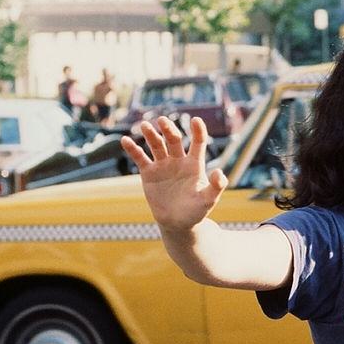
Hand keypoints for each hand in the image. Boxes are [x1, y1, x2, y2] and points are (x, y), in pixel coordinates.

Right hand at [120, 116, 226, 232]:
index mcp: (195, 164)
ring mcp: (163, 165)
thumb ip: (216, 186)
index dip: (198, 131)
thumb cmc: (196, 211)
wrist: (178, 223)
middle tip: (162, 120)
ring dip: (151, 134)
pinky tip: (125, 140)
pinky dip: (133, 149)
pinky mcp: (149, 173)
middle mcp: (179, 160)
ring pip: (157, 145)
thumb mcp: (209, 200)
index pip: (198, 142)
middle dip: (169, 129)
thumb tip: (218, 171)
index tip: (196, 120)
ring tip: (144, 125)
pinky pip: (140, 158)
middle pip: (174, 140)